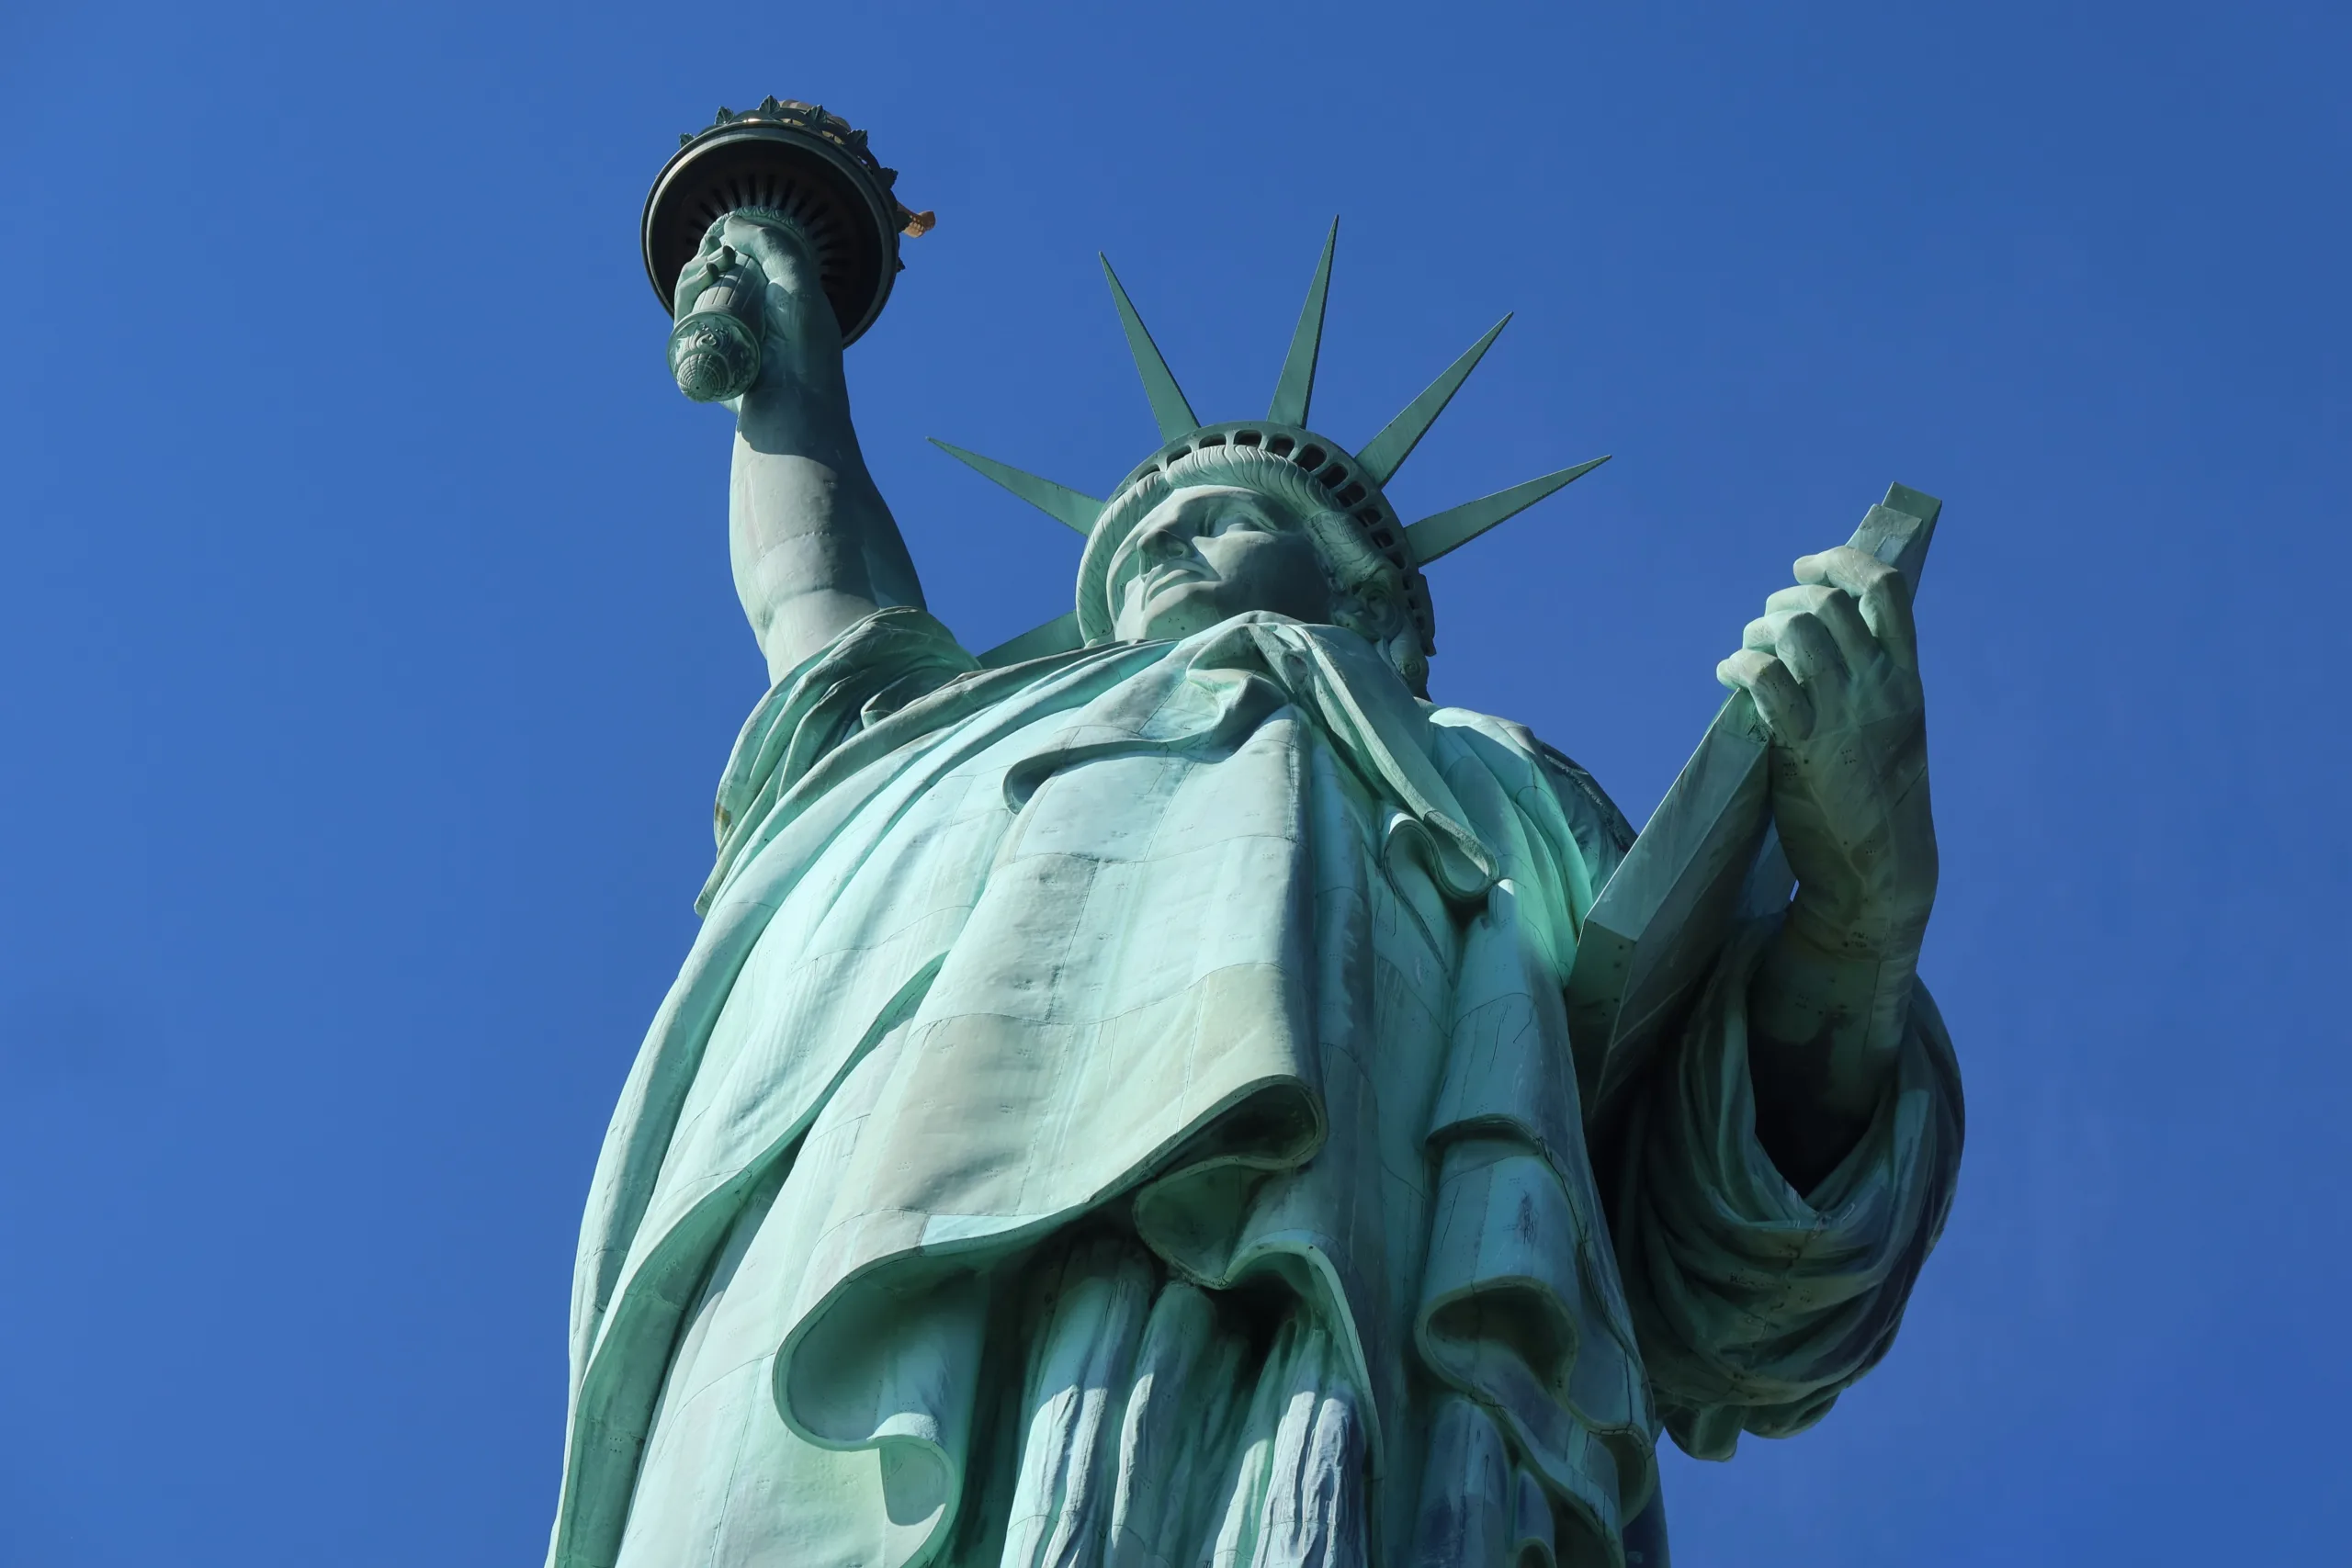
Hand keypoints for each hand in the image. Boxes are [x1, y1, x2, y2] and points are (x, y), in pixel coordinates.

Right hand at [671, 211, 839, 373]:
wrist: (793, 398)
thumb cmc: (804, 344)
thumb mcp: (797, 282)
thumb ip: (771, 244)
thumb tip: (730, 224)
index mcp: (774, 304)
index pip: (744, 267)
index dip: (732, 245)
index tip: (727, 233)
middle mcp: (748, 321)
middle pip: (715, 278)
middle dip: (710, 255)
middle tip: (717, 248)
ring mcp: (724, 339)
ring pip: (696, 295)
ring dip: (696, 269)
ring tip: (710, 263)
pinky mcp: (702, 356)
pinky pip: (685, 319)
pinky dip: (686, 292)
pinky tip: (700, 277)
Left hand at [1717, 546, 1936, 960]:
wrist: (1879, 869)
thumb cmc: (1879, 801)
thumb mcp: (1894, 730)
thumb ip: (1870, 684)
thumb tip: (1819, 642)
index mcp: (1907, 678)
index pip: (1885, 589)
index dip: (1841, 562)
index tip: (1807, 565)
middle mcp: (1880, 686)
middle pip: (1825, 603)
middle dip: (1782, 601)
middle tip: (1764, 625)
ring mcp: (1843, 713)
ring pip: (1795, 630)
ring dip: (1757, 631)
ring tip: (1746, 652)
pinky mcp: (1803, 744)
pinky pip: (1765, 678)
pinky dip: (1739, 664)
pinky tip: (1728, 675)